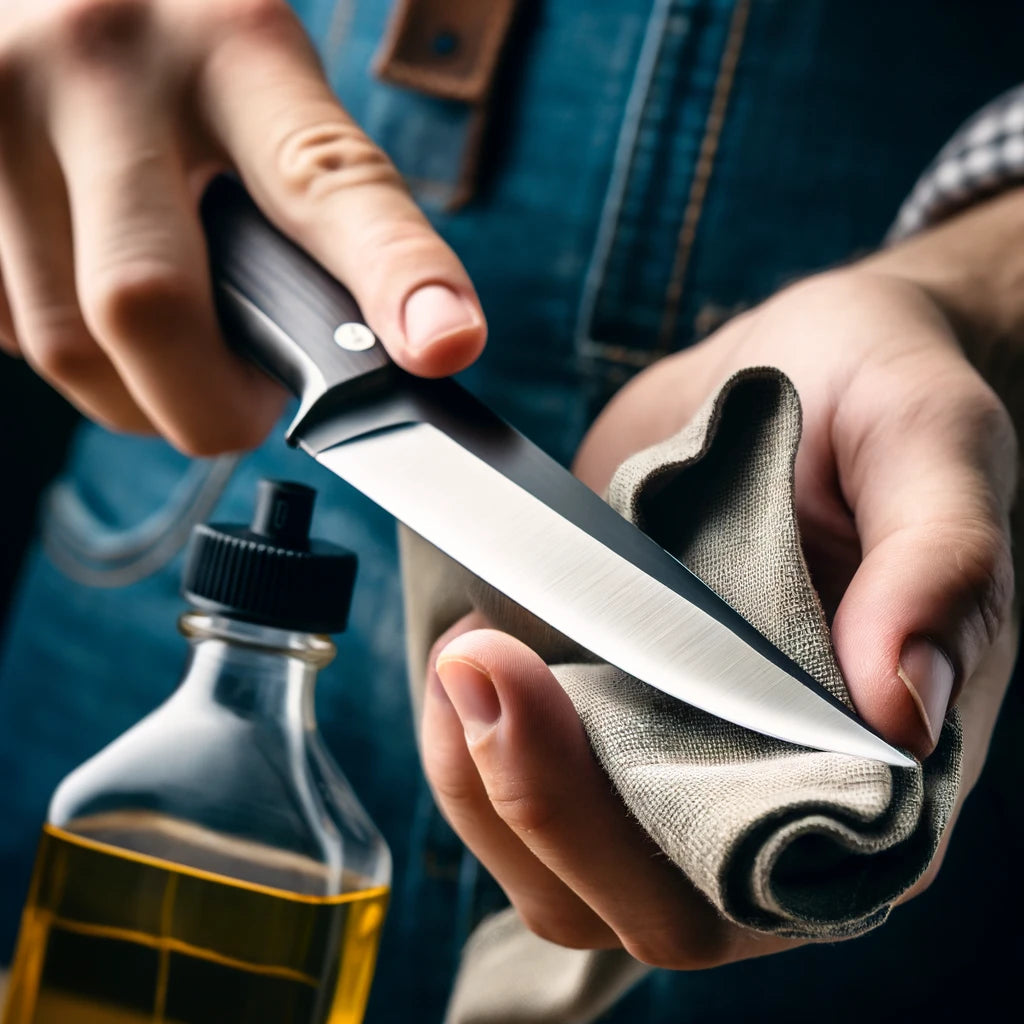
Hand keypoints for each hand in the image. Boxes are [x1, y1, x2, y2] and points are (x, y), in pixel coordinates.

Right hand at [0, 0, 484, 453]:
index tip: (446, 343)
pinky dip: (71, 354)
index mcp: (232, 46)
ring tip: (174, 352)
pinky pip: (9, 333)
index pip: (324, 179)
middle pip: (147, 304)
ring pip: (66, 345)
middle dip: (211, 403)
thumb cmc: (185, 59)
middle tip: (247, 407)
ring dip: (136, 393)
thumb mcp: (267, 90)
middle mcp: (100, 63)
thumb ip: (318, 209)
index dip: (391, 274)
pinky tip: (89, 303)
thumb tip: (388, 353)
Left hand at [420, 250, 1018, 966]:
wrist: (803, 372)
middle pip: (644, 902)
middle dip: (538, 803)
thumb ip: (941, 562)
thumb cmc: (882, 408)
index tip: (556, 689)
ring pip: (564, 873)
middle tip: (472, 663)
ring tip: (462, 649)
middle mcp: (782, 802)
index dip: (646, 826)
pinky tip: (462, 651)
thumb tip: (901, 703)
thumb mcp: (931, 442)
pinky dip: (469, 744)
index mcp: (885, 776)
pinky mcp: (620, 728)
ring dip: (483, 779)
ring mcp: (687, 772)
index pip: (768, 885)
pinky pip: (525, 795)